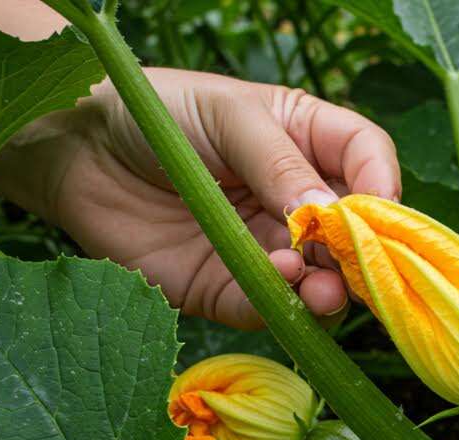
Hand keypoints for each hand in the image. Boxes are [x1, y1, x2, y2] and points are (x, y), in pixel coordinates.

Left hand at [0, 68, 399, 327]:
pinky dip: (282, 305)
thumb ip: (279, 163)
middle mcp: (296, 198)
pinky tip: (279, 284)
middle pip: (355, 234)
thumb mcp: (227, 117)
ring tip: (321, 287)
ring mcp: (266, 246)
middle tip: (354, 266)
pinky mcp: (227, 287)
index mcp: (307, 140)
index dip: (382, 186)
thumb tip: (330, 216)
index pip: (369, 162)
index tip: (374, 210)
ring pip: (321, 279)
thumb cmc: (156, 113)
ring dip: (330, 288)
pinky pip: (268, 306)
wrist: (76, 151)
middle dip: (362, 254)